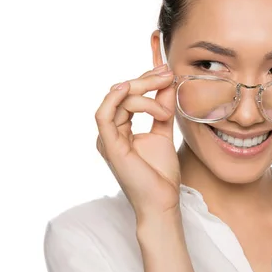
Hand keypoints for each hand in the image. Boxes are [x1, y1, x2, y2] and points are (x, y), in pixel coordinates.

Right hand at [95, 65, 179, 220]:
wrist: (162, 201)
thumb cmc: (161, 173)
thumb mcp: (164, 131)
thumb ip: (163, 108)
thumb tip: (168, 83)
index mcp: (121, 128)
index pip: (129, 95)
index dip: (146, 79)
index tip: (167, 70)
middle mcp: (111, 131)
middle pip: (123, 93)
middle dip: (146, 80)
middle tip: (168, 74)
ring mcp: (108, 139)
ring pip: (117, 101)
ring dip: (143, 93)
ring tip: (165, 108)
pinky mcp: (110, 146)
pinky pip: (104, 116)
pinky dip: (114, 100)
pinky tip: (127, 88)